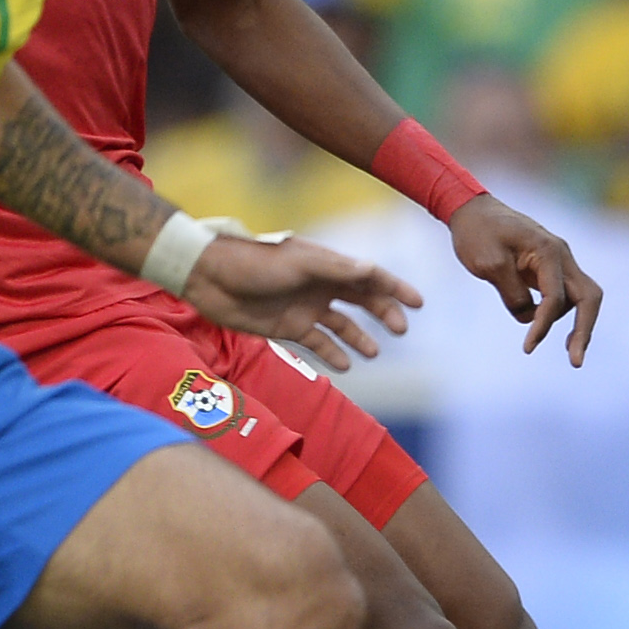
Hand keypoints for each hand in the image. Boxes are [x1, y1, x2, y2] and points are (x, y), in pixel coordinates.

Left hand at [180, 232, 420, 371]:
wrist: (210, 277)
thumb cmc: (253, 262)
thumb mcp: (297, 263)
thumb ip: (335, 268)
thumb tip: (372, 271)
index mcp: (326, 265)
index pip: (369, 276)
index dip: (395, 288)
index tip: (418, 303)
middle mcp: (320, 286)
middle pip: (362, 301)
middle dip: (384, 314)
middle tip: (400, 330)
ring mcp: (305, 307)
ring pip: (342, 325)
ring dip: (360, 338)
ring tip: (374, 353)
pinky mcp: (287, 327)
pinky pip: (317, 343)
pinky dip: (332, 353)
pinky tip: (346, 366)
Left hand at [452, 195, 602, 363]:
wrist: (471, 210)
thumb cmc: (477, 233)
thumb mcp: (489, 265)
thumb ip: (513, 294)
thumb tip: (530, 318)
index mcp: (548, 251)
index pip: (556, 297)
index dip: (544, 325)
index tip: (528, 347)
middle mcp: (561, 255)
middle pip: (589, 297)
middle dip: (586, 330)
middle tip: (576, 362)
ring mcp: (559, 261)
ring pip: (580, 298)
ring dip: (574, 324)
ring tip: (562, 350)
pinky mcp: (550, 268)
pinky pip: (564, 295)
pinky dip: (559, 314)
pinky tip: (544, 328)